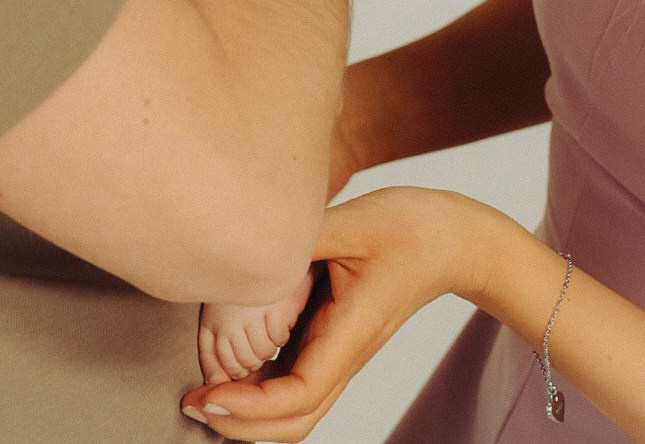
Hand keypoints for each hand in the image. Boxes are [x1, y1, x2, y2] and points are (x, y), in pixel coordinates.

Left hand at [181, 189, 463, 439]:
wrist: (455, 241)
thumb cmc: (412, 227)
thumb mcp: (355, 221)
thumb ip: (303, 234)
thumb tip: (250, 247)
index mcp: (351, 331)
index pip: (300, 394)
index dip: (251, 406)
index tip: (209, 395)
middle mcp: (347, 352)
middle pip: (295, 421)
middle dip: (239, 425)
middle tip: (189, 405)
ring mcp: (342, 351)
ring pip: (296, 409)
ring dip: (249, 414)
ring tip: (201, 395)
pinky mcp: (337, 339)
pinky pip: (298, 381)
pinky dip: (262, 390)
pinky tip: (230, 369)